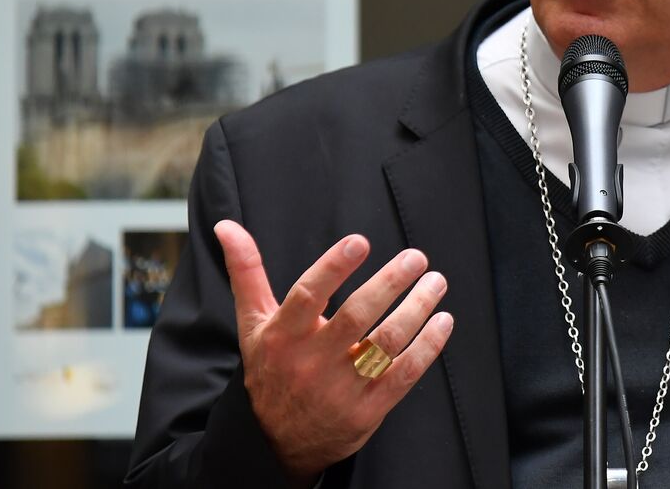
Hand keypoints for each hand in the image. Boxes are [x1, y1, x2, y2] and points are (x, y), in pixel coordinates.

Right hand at [213, 220, 453, 484]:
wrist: (274, 442)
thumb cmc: (270, 370)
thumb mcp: (253, 324)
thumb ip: (247, 273)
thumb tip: (227, 226)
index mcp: (282, 336)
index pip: (307, 296)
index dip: (333, 268)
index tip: (360, 241)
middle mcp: (310, 363)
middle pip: (356, 316)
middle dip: (390, 283)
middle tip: (415, 258)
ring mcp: (341, 389)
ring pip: (386, 342)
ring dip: (417, 309)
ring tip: (435, 282)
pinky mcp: (367, 411)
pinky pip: (404, 374)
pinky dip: (428, 346)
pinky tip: (443, 320)